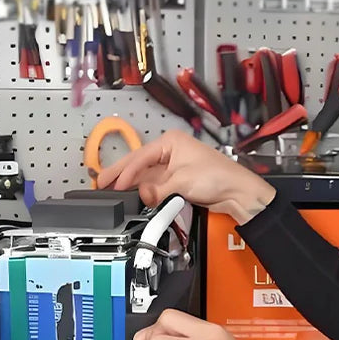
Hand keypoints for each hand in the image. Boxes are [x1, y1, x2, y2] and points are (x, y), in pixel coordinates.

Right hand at [97, 129, 275, 224]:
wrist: (238, 193)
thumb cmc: (219, 177)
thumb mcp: (182, 182)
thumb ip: (158, 190)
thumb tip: (142, 196)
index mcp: (171, 142)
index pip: (141, 157)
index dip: (125, 172)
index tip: (113, 184)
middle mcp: (170, 152)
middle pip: (139, 165)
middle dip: (120, 175)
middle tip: (100, 184)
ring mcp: (173, 167)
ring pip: (146, 177)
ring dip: (132, 186)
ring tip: (112, 192)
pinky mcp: (178, 182)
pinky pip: (156, 187)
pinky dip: (145, 193)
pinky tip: (133, 197)